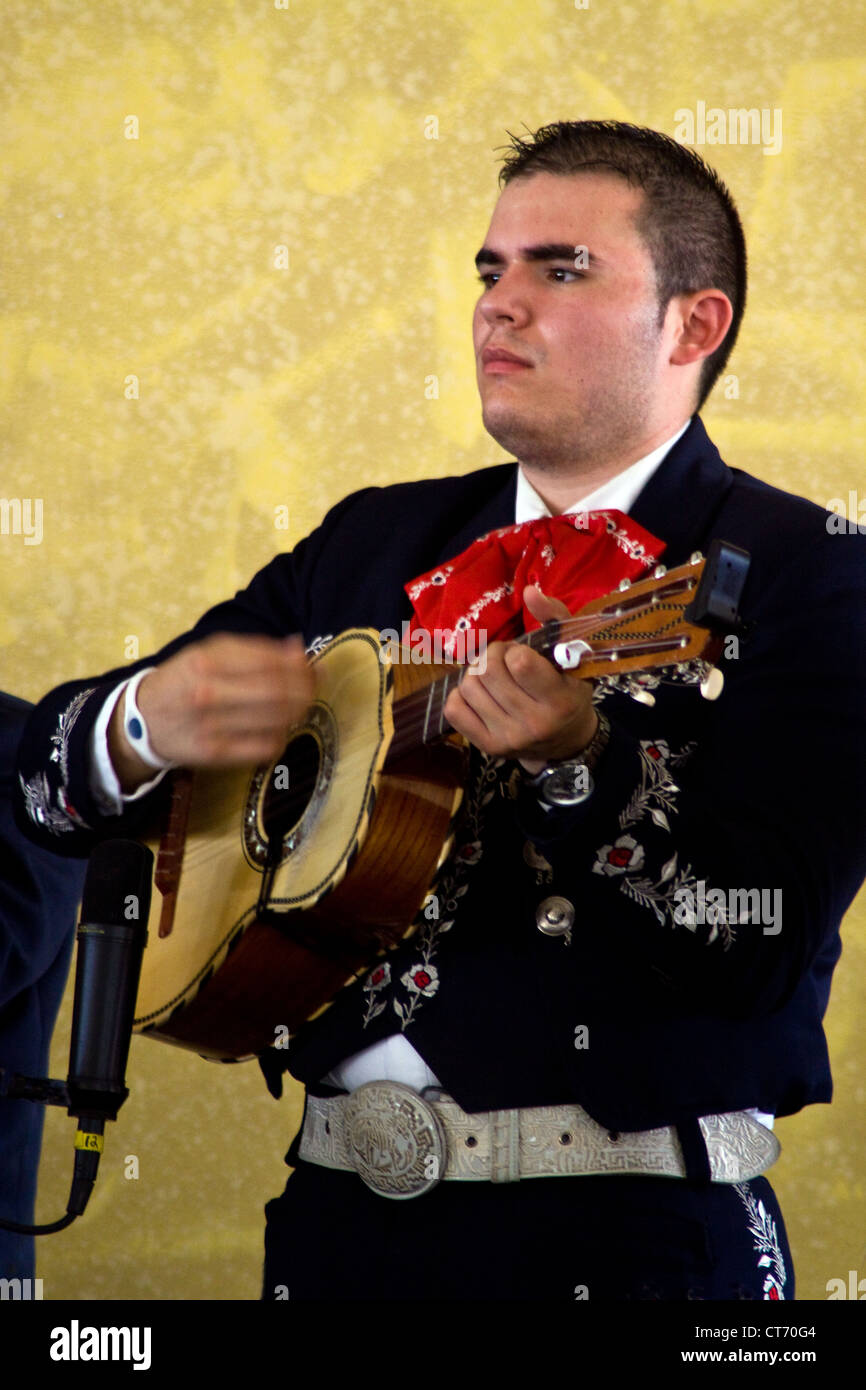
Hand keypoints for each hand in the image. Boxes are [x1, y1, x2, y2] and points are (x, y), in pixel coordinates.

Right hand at [109, 633, 315, 791]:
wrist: (143, 719)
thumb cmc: (185, 680)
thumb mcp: (210, 653)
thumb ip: (254, 649)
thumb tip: (297, 648)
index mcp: (208, 660)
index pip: (270, 662)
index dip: (300, 666)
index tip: (315, 667)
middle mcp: (208, 691)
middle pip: (276, 691)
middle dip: (305, 689)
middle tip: (315, 688)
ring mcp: (211, 724)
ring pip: (275, 720)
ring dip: (297, 712)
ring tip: (301, 706)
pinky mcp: (214, 753)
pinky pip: (263, 747)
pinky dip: (280, 737)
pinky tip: (279, 729)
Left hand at [443, 585, 597, 775]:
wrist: (565, 741)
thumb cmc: (569, 688)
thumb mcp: (574, 652)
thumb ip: (555, 617)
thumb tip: (529, 590)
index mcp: (559, 701)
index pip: (518, 662)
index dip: (515, 651)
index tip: (524, 656)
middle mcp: (533, 724)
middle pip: (487, 670)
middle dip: (493, 656)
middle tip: (506, 662)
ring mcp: (507, 739)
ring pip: (468, 686)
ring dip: (478, 674)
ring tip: (496, 678)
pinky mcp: (486, 747)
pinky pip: (453, 708)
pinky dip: (463, 695)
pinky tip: (482, 695)